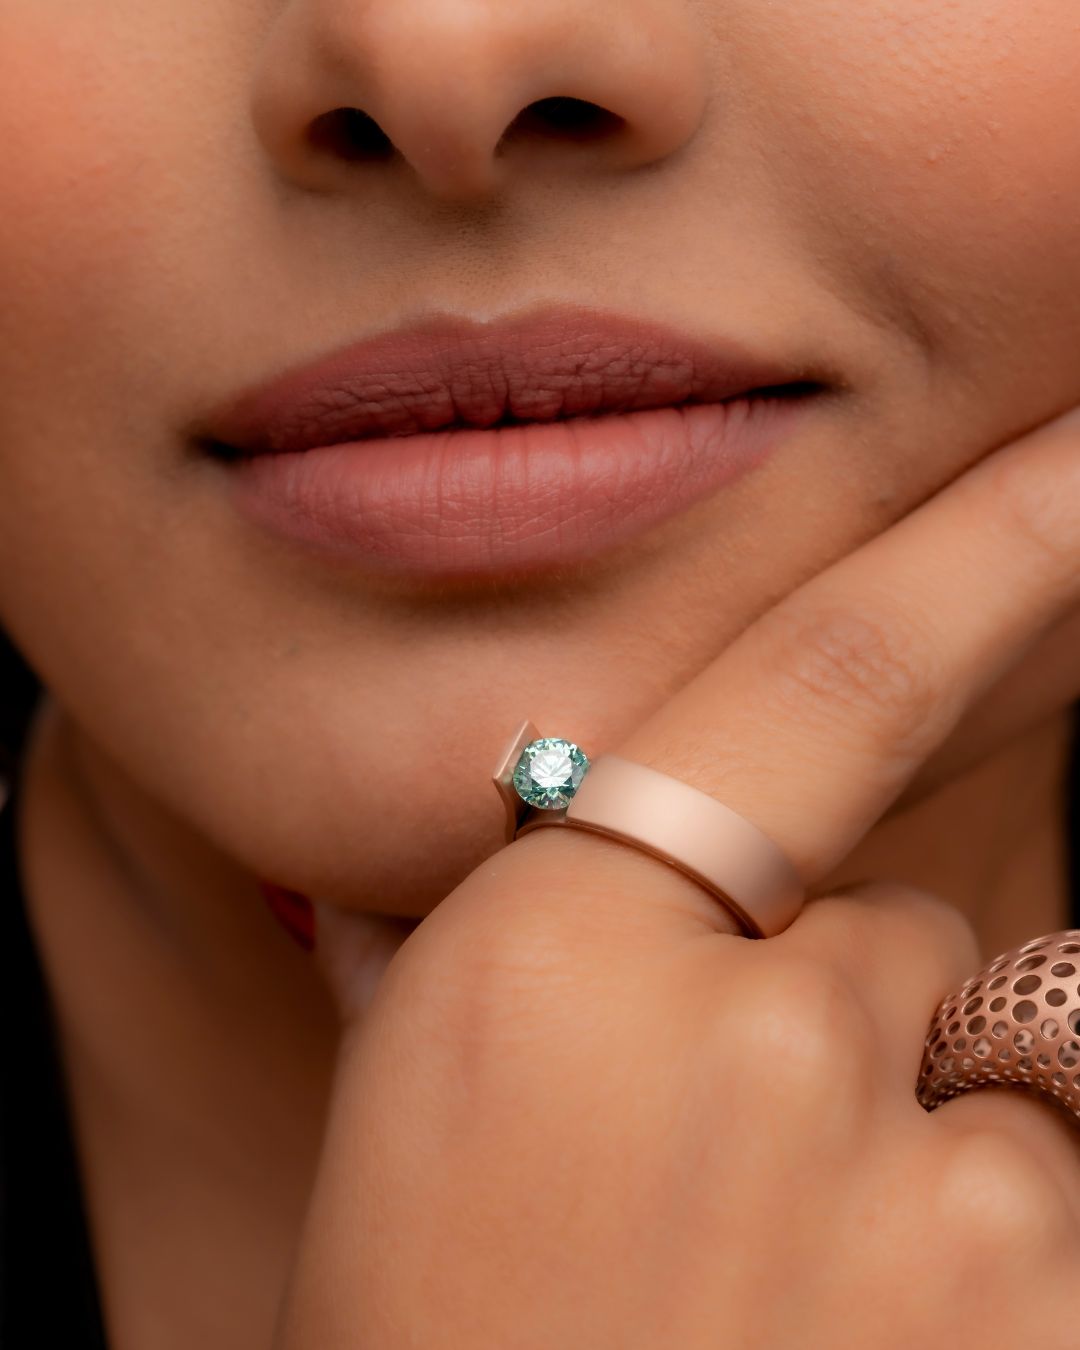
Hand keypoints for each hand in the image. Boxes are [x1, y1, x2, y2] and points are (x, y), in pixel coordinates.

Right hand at [278, 405, 1079, 1348]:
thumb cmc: (450, 1337)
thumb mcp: (435, 1107)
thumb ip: (513, 941)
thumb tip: (545, 818)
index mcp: (555, 948)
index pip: (821, 675)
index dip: (983, 538)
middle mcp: (745, 1025)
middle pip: (908, 933)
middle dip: (858, 1027)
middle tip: (739, 1185)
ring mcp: (917, 1176)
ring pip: (997, 1070)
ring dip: (930, 1154)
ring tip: (799, 1301)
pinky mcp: (1037, 1293)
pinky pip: (1052, 1191)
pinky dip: (989, 1251)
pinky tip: (875, 1338)